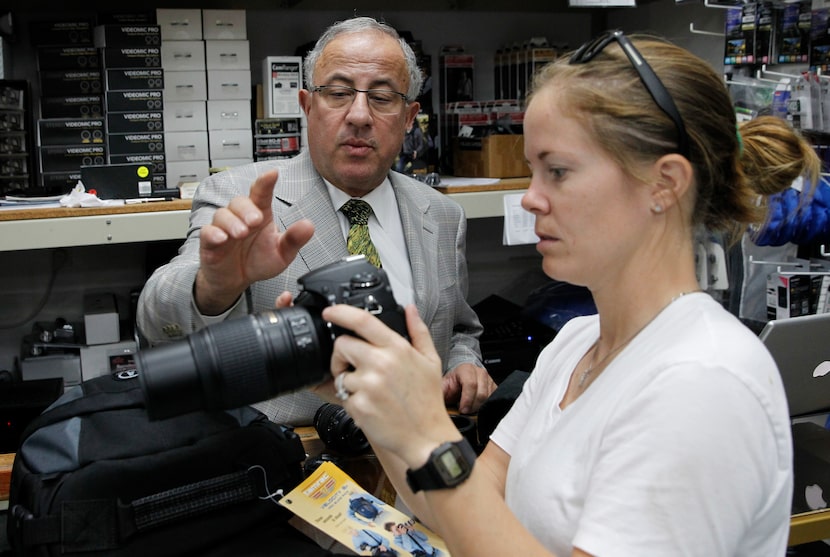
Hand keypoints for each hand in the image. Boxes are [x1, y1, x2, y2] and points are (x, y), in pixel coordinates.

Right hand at [194, 169, 313, 314]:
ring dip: (232, 222)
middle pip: (239, 202)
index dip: (265, 182)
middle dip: (247, 209)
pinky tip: (222, 238)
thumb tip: (308, 226)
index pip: (261, 193)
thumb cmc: (258, 261)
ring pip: (222, 214)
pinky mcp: (210, 243)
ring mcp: (224, 228)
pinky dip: (214, 233)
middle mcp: (240, 217)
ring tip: (242, 233)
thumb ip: (294, 240)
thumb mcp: (282, 254)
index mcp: (260, 214)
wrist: (237, 280)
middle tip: (256, 221)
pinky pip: (207, 232)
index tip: (273, 173)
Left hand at [312, 304, 458, 462]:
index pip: (362, 321)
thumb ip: (418, 331)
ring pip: (339, 373)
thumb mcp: (431, 360)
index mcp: (397, 349)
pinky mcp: (358, 406)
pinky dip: (351, 400)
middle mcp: (381, 363)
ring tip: (367, 390)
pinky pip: (342, 396)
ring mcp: (368, 385)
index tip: (330, 311)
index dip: (340, 312)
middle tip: (352, 366)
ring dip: (346, 380)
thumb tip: (410, 309)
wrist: (426, 438)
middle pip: (342, 345)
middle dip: (342, 354)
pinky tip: (369, 405)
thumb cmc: (427, 401)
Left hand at [442, 363, 496, 413]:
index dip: (466, 400)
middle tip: (465, 412)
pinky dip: (486, 406)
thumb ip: (440, 392)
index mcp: (466, 369)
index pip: (470, 384)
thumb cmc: (451, 385)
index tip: (462, 410)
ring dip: (479, 407)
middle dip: (473, 406)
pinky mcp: (494, 387)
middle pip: (481, 393)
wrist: (458, 381)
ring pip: (489, 398)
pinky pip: (494, 399)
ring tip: (469, 409)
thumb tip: (436, 403)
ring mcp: (489, 379)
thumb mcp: (442, 386)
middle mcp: (479, 372)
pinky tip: (477, 407)